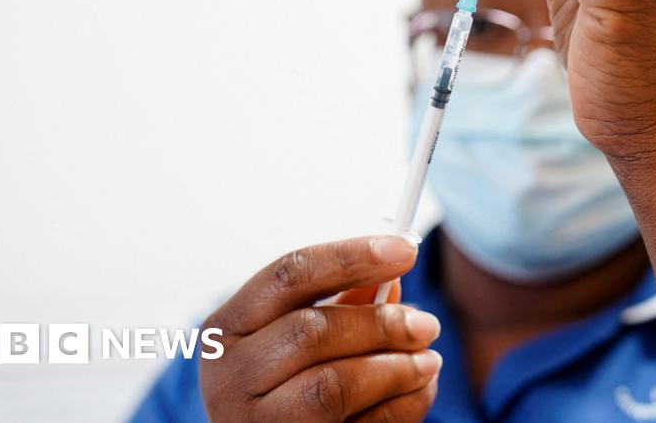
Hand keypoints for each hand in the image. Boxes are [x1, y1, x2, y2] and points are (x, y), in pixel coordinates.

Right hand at [200, 236, 441, 421]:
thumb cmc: (275, 390)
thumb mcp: (292, 342)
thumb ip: (339, 307)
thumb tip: (390, 276)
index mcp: (226, 330)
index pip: (289, 275)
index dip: (351, 257)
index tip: (405, 249)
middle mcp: (229, 376)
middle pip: (314, 331)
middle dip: (382, 324)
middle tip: (427, 324)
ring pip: (334, 385)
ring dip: (396, 368)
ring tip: (429, 362)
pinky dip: (401, 407)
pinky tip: (418, 392)